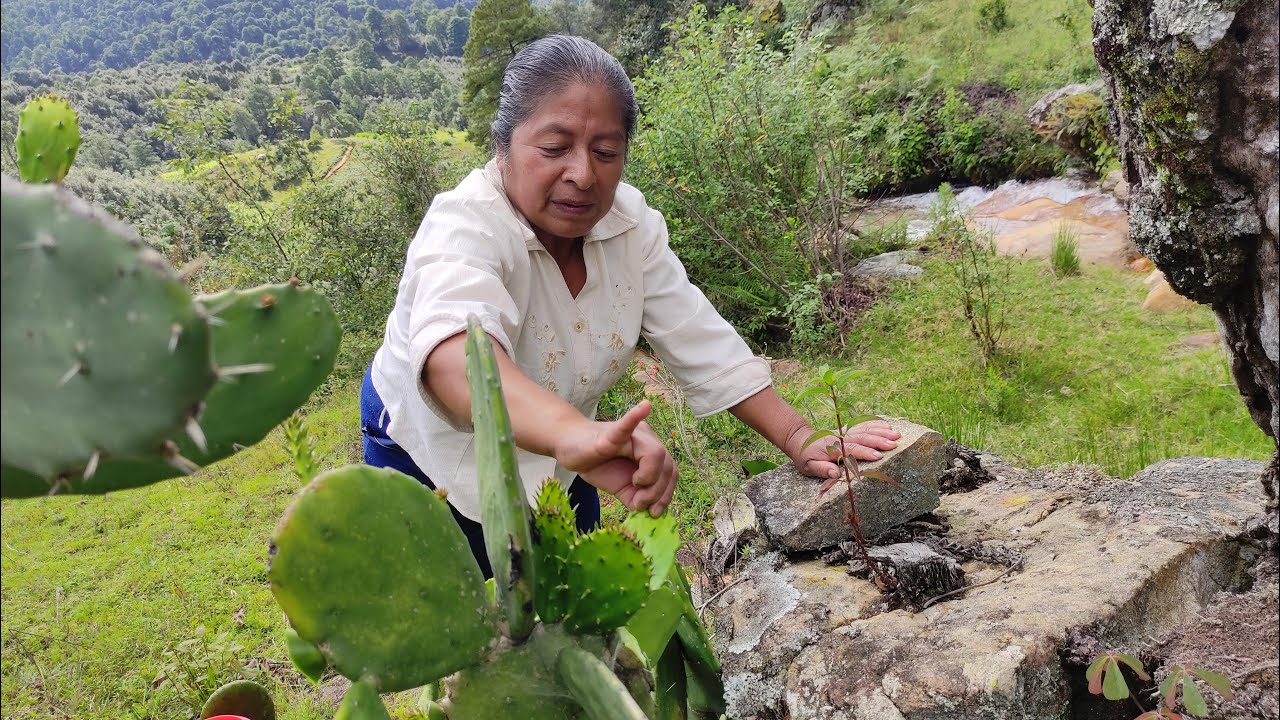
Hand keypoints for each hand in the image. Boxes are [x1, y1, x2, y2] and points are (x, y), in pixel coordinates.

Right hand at [553, 400, 677, 516]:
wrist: (568, 446)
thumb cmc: (595, 463)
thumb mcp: (619, 487)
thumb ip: (634, 498)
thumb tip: (647, 511)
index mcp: (651, 452)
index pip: (671, 472)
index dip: (667, 495)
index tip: (654, 512)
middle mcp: (646, 440)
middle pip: (668, 465)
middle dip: (658, 491)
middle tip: (640, 503)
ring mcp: (631, 435)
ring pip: (655, 454)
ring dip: (650, 478)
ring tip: (635, 486)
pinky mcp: (611, 433)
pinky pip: (626, 425)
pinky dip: (636, 417)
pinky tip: (645, 407)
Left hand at [791, 421, 900, 479]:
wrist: (800, 440)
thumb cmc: (805, 457)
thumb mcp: (808, 467)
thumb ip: (822, 469)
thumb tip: (836, 474)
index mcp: (832, 449)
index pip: (851, 450)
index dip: (864, 453)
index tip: (878, 456)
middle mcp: (840, 438)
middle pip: (861, 438)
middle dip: (879, 441)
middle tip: (894, 444)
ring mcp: (845, 433)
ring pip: (864, 430)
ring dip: (880, 432)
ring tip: (896, 434)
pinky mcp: (847, 430)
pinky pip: (862, 426)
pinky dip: (874, 425)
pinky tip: (887, 427)